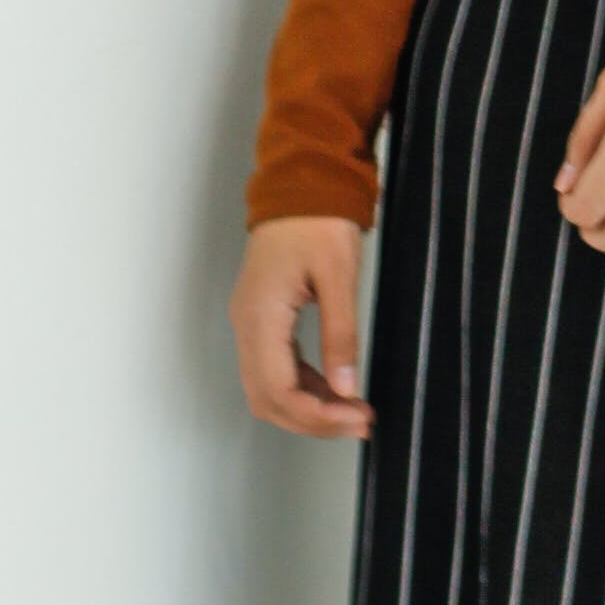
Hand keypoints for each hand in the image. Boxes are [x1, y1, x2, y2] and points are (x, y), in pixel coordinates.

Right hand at [232, 215, 370, 438]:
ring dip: (308, 407)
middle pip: (267, 398)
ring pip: (268, 388)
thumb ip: (341, 334)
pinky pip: (275, 367)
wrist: (301, 181)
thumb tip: (347, 389)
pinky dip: (303, 386)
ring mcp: (250, 322)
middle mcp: (246, 325)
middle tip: (359, 422)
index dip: (315, 416)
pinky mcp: (262, 317)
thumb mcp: (339, 276)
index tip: (356, 418)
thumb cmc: (319, 221)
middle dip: (312, 420)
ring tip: (354, 411)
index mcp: (260, 317)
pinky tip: (336, 389)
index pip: (277, 390)